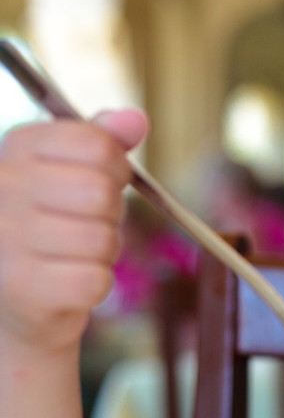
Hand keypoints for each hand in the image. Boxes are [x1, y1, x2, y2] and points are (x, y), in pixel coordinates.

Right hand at [0, 109, 147, 352]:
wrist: (15, 298)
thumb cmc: (51, 227)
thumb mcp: (72, 173)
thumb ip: (101, 142)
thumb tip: (135, 119)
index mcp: (16, 146)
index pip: (96, 144)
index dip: (115, 169)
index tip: (100, 183)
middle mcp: (1, 185)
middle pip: (101, 192)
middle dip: (109, 214)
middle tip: (85, 224)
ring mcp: (4, 237)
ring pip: (101, 238)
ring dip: (102, 252)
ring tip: (72, 254)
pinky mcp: (20, 285)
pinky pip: (95, 280)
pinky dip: (94, 284)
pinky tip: (66, 282)